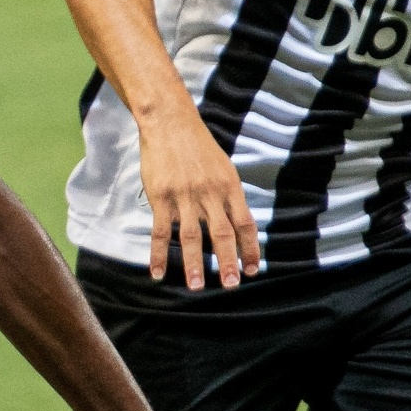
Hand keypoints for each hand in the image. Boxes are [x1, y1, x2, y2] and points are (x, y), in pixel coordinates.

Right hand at [137, 104, 258, 289]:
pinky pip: (161, 232)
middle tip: (230, 284)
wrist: (169, 123)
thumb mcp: (222, 167)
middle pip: (222, 233)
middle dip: (227, 261)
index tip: (251, 270)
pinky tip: (158, 273)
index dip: (249, 249)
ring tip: (195, 286)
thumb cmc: (197, 146)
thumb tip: (235, 223)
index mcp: (229, 186)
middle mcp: (210, 193)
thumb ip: (227, 195)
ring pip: (192, 237)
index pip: (245, 223)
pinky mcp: (161, 197)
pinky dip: (159, 254)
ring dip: (194, 263)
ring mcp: (185, 196)